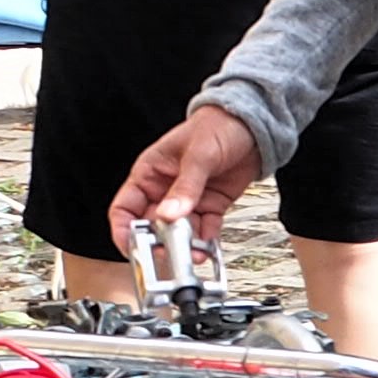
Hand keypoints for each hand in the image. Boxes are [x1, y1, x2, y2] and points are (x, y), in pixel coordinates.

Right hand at [112, 104, 266, 248]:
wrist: (254, 122)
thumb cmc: (218, 124)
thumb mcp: (198, 154)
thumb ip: (185, 186)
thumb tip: (168, 214)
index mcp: (150, 172)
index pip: (125, 207)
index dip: (123, 230)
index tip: (132, 248)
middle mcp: (165, 189)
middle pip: (152, 225)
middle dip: (159, 242)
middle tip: (169, 253)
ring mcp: (189, 199)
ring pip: (179, 231)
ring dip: (185, 246)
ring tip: (193, 255)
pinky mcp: (212, 205)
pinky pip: (204, 229)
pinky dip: (206, 241)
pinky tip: (208, 248)